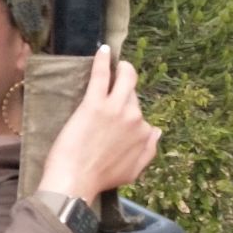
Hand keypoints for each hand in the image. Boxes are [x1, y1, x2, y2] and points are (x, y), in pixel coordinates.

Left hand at [38, 50, 159, 198]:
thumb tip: (157, 131)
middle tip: (113, 89)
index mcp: (143, 133)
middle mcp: (134, 118)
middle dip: (124, 92)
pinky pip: (102, 75)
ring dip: (122, 69)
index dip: (127, 114)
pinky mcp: (94, 104)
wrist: (75, 182)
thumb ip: (149, 151)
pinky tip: (103, 50)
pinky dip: (103, 61)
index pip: (139, 115)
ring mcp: (115, 109)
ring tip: (117, 64)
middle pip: (132, 95)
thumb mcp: (133, 171)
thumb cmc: (100, 179)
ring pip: (125, 78)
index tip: (115, 116)